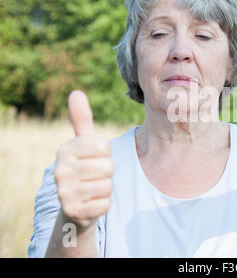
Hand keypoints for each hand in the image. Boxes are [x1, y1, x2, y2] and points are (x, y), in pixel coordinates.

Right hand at [54, 90, 113, 229]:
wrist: (75, 205)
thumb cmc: (85, 167)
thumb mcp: (83, 144)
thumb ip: (82, 120)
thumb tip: (76, 92)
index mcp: (64, 150)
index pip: (104, 146)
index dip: (106, 153)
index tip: (95, 158)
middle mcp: (60, 171)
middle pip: (108, 167)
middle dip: (108, 172)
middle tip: (95, 176)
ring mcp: (64, 192)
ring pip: (108, 186)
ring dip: (106, 188)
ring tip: (93, 188)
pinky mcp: (73, 212)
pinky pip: (105, 204)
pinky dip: (103, 204)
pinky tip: (92, 203)